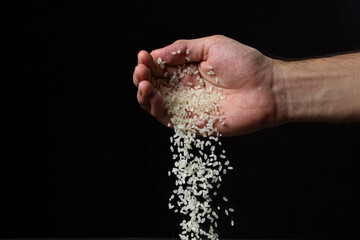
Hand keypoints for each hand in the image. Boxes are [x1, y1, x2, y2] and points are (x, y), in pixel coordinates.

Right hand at [133, 35, 283, 135]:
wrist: (268, 89)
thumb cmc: (245, 64)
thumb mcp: (211, 46)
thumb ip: (182, 50)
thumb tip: (155, 54)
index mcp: (188, 70)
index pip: (160, 68)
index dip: (148, 64)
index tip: (143, 57)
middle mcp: (185, 89)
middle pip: (154, 86)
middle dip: (142, 77)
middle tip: (141, 69)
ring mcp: (188, 107)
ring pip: (156, 104)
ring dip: (144, 94)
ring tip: (144, 82)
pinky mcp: (193, 123)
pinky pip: (168, 119)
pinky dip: (156, 109)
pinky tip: (154, 97)